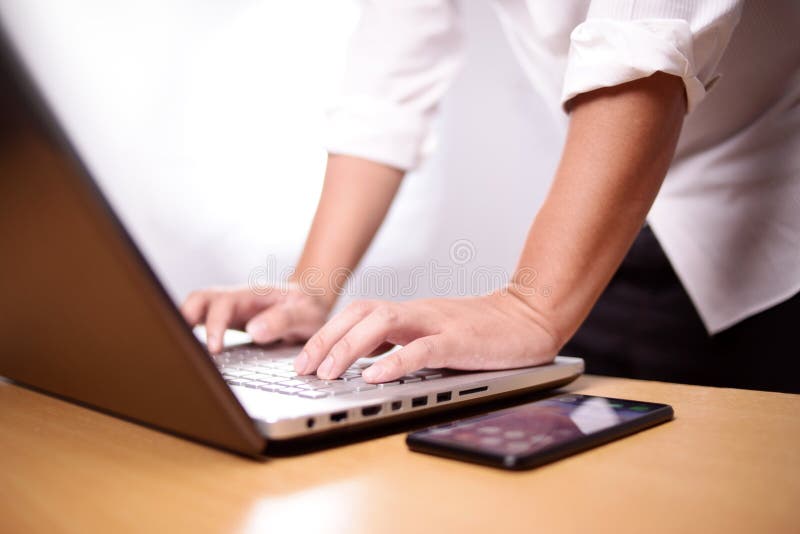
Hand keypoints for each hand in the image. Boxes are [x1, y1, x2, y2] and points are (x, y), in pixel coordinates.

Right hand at [181, 284, 329, 352]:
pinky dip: (190, 332)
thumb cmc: (307, 309)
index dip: (215, 325)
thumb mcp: (305, 314)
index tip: (214, 348)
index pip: (224, 303)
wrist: (309, 303)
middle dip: (185, 319)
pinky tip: (189, 352)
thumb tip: (253, 331)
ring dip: (183, 324)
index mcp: (253, 295)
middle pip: (199, 299)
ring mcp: (228, 308)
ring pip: (195, 308)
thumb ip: (283, 320)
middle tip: (184, 349)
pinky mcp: (226, 320)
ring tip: (178, 352)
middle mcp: (236, 299)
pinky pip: (201, 320)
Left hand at [294, 291, 561, 382]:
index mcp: (409, 314)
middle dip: (326, 340)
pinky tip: (376, 376)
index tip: (302, 361)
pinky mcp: (460, 341)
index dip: (326, 334)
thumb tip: (366, 364)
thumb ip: (403, 343)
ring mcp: (438, 324)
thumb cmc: (481, 331)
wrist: (529, 315)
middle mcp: (417, 313)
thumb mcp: (434, 333)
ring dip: (350, 348)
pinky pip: (423, 348)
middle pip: (361, 313)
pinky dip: (396, 361)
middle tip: (303, 369)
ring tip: (329, 373)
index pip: (357, 313)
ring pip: (384, 324)